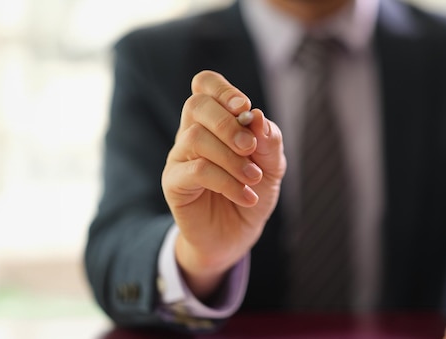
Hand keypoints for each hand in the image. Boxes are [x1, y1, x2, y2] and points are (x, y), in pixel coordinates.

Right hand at [161, 70, 285, 297]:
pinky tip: (247, 196)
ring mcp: (179, 157)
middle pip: (196, 105)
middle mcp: (192, 133)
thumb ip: (269, 141)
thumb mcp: (272, 166)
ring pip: (196, 138)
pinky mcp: (174, 183)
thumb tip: (258, 116)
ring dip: (232, 158)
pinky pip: (196, 170)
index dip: (222, 89)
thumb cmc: (251, 192)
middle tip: (251, 147)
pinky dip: (227, 182)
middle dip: (228, 122)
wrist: (236, 235)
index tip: (244, 106)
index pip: (205, 85)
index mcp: (215, 121)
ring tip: (253, 178)